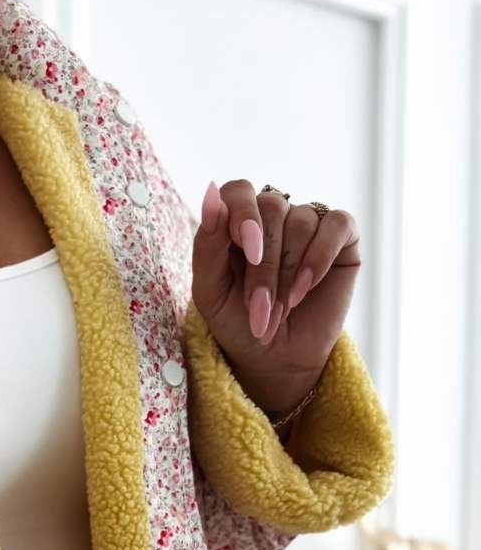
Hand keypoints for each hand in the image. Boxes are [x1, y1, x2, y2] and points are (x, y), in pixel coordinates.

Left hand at [192, 178, 361, 416]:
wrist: (275, 358)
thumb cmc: (239, 324)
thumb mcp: (211, 292)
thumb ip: (206, 245)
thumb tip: (210, 193)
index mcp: (236, 222)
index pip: (237, 191)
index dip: (243, 215)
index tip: (248, 253)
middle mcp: (273, 215)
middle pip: (271, 210)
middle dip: (264, 267)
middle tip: (260, 311)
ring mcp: (308, 222)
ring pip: (301, 222)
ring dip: (288, 274)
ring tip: (281, 311)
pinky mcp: (342, 236)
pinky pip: (336, 225)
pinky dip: (319, 259)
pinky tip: (304, 290)